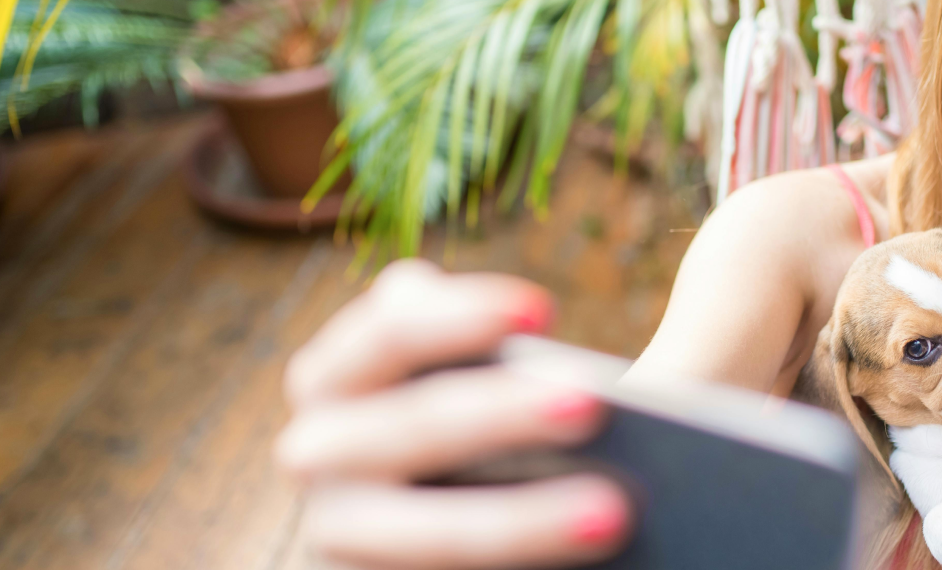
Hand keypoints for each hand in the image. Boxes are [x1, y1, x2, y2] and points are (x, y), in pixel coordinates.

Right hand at [275, 259, 631, 569]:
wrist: (438, 514)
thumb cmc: (476, 423)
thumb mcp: (475, 377)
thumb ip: (493, 346)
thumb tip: (622, 368)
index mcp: (336, 377)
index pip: (386, 332)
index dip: (458, 318)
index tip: (544, 307)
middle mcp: (319, 454)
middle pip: (407, 429)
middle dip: (496, 416)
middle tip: (592, 402)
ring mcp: (342, 538)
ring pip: (428, 539)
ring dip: (517, 524)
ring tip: (614, 514)